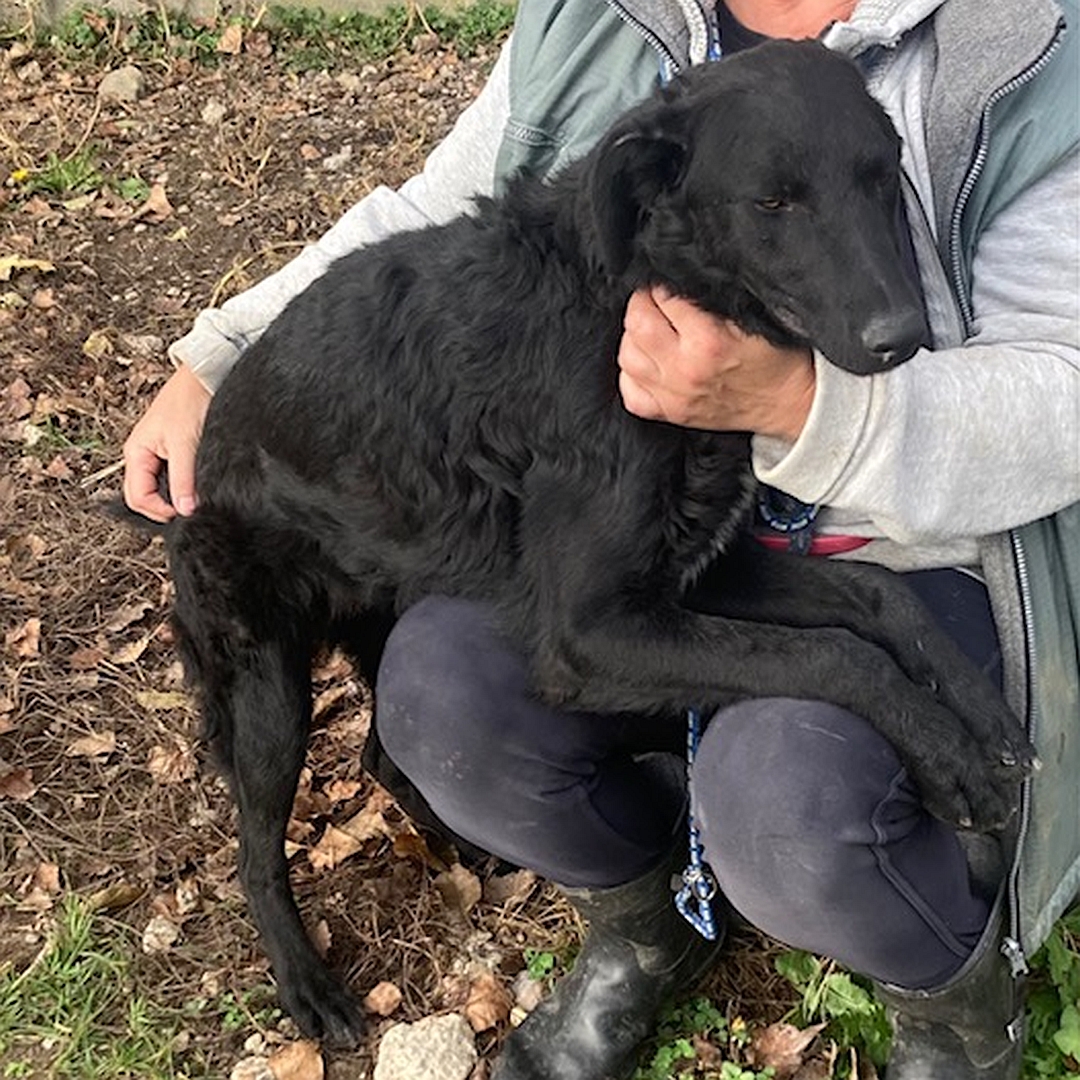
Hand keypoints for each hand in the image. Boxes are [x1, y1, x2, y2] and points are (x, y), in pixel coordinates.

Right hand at [122, 363, 209, 521]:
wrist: (204, 379)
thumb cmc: (188, 401)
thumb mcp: (184, 445)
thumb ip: (183, 479)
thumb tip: (184, 509)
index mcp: (135, 453)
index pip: (137, 497)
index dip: (158, 511)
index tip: (182, 514)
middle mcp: (142, 456)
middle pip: (143, 496)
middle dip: (163, 508)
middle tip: (188, 511)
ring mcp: (157, 454)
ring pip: (158, 489)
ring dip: (173, 498)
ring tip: (193, 498)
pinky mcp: (173, 452)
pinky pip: (171, 478)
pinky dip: (182, 486)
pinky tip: (195, 487)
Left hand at [617, 286, 815, 439]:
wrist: (790, 402)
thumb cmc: (778, 357)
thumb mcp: (754, 315)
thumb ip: (713, 296)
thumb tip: (681, 275)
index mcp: (709, 341)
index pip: (664, 297)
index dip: (664, 283)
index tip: (671, 282)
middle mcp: (684, 369)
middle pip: (637, 324)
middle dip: (643, 303)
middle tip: (656, 299)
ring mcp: (673, 395)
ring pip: (627, 356)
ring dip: (635, 337)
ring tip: (653, 328)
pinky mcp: (670, 413)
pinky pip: (630, 391)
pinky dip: (632, 374)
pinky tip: (649, 361)